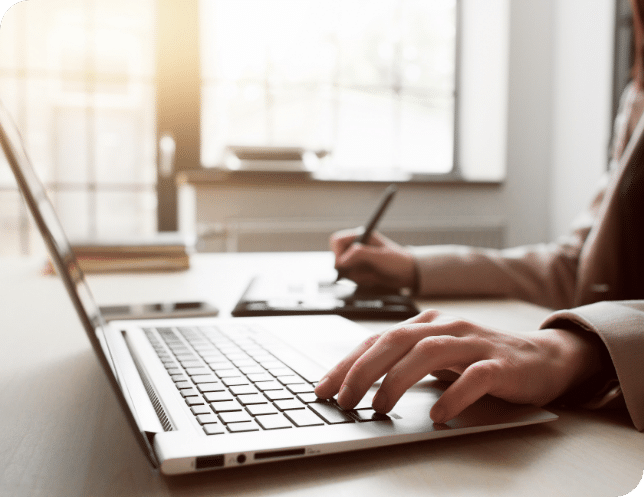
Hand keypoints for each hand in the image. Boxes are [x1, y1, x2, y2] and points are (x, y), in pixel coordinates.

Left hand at [314, 310, 604, 422]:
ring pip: (428, 353)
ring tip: (379, 408)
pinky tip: (438, 415)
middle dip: (363, 370)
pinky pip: (474, 377)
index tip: (324, 387)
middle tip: (343, 399)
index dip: (347, 363)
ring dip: (398, 381)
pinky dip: (453, 395)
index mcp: (426, 325)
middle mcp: (446, 327)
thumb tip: (359, 384)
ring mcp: (474, 342)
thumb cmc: (482, 359)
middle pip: (395, 341)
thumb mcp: (438, 357)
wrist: (543, 358)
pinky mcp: (500, 363)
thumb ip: (405, 363)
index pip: (377, 340)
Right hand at [331, 228, 416, 289]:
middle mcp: (356, 246)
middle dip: (348, 268)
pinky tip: (372, 278)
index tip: (341, 265)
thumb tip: (342, 261)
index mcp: (361, 236)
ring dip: (356, 276)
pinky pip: (350, 278)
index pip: (337, 241)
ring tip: (371, 275)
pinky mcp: (358, 270)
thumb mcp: (380, 256)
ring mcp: (356, 259)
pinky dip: (360, 281)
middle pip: (337, 257)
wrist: (407, 274)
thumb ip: (360, 255)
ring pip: (343, 270)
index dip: (337, 253)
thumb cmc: (398, 261)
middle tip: (360, 273)